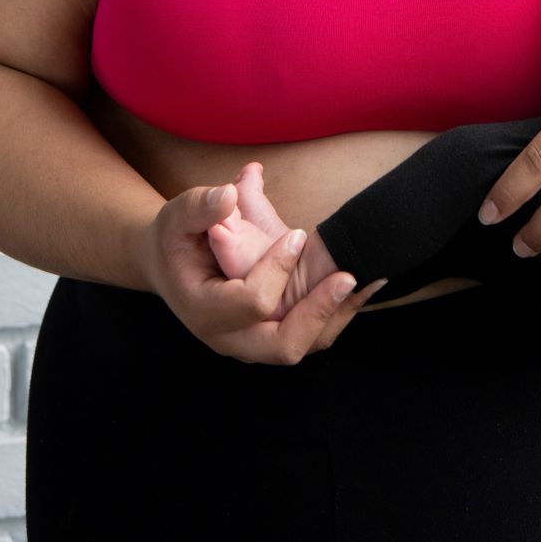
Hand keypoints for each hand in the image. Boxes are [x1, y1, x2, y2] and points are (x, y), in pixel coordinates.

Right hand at [139, 182, 386, 364]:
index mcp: (204, 310)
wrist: (171, 263)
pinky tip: (366, 284)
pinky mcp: (272, 334)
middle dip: (318, 312)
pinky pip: (311, 336)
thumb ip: (201, 207)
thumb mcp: (178, 215)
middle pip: (282, 346)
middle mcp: (230, 336)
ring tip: (369, 279)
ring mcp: (253, 342)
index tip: (297, 236)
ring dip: (337, 314)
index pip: (251, 302)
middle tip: (347, 276)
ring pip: (304, 346)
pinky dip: (338, 313)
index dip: (276, 270)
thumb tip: (229, 195)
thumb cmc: (176, 237)